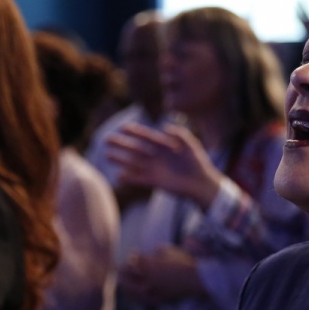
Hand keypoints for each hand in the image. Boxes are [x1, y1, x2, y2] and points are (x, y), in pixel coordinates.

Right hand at [105, 121, 222, 210]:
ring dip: (121, 159)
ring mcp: (154, 168)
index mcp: (164, 145)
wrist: (201, 183)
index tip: (122, 127)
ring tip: (107, 155)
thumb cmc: (198, 162)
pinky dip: (129, 177)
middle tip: (107, 139)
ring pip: (133, 162)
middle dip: (121, 144)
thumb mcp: (191, 144)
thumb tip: (164, 127)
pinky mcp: (154, 181)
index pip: (146, 136)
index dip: (134, 131)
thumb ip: (180, 133)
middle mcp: (156, 156)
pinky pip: (138, 178)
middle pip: (135, 148)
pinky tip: (119, 175)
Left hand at [119, 245, 201, 304]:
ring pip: (133, 291)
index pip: (134, 261)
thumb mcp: (169, 251)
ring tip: (122, 284)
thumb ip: (157, 251)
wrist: (196, 279)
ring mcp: (153, 291)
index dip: (132, 256)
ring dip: (126, 287)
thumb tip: (152, 253)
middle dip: (122, 273)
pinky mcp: (160, 299)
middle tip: (118, 270)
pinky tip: (135, 296)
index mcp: (149, 266)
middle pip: (129, 277)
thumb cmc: (184, 262)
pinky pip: (144, 300)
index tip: (133, 254)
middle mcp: (148, 279)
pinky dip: (137, 298)